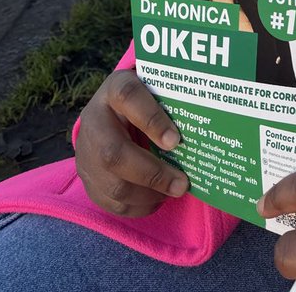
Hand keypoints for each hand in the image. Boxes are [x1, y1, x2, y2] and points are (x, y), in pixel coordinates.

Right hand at [75, 69, 188, 216]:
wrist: (106, 111)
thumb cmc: (143, 99)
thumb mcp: (152, 88)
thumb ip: (171, 98)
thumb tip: (210, 117)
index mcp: (114, 89)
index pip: (128, 97)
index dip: (152, 119)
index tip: (176, 141)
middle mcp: (94, 120)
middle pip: (113, 154)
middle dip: (152, 173)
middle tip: (182, 184)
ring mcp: (85, 152)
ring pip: (112, 184)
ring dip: (148, 194)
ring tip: (174, 191)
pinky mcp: (86, 178)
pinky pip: (109, 202)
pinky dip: (137, 206)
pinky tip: (157, 199)